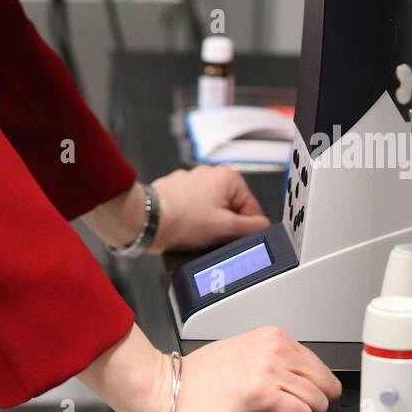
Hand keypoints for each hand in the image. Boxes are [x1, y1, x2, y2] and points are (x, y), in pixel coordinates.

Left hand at [148, 162, 269, 254]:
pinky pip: (193, 208)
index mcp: (229, 176)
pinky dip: (191, 218)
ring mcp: (192, 180)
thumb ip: (252, 228)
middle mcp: (210, 172)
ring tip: (195, 232)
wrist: (147, 221)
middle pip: (232, 209)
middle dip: (224, 225)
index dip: (245, 229)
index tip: (233, 238)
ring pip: (212, 209)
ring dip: (207, 223)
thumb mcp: (226, 229)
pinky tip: (184, 227)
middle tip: (212, 236)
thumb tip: (264, 227)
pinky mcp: (177, 190)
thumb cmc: (181, 221)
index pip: (252, 209)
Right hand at [159, 328, 342, 411]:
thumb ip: (274, 362)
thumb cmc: (196, 378)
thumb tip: (300, 383)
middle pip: (325, 384)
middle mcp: (273, 348)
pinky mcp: (260, 393)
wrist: (166, 389)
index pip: (320, 367)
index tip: (305, 401)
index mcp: (272, 336)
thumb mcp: (243, 355)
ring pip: (317, 402)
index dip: (315, 390)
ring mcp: (268, 369)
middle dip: (313, 404)